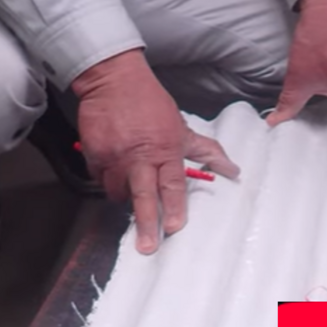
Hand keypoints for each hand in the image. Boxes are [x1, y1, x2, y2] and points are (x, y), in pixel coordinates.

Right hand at [72, 50, 238, 253]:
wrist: (113, 79)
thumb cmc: (150, 103)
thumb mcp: (181, 127)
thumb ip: (206, 152)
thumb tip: (232, 169)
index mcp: (165, 150)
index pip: (172, 185)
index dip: (173, 208)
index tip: (174, 227)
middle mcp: (139, 156)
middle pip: (143, 196)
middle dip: (146, 223)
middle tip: (147, 246)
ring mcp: (113, 156)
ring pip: (118, 191)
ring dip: (125, 197)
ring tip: (131, 188)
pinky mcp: (94, 154)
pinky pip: (100, 178)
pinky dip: (108, 180)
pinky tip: (114, 171)